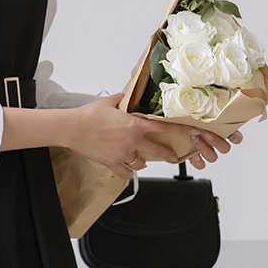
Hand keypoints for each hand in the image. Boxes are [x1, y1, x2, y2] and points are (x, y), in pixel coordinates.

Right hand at [68, 94, 242, 177]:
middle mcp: (132, 141)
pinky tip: (126, 167)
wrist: (72, 128)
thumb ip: (123, 99)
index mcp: (134, 125)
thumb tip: (129, 94)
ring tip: (138, 158)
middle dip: (169, 155)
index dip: (181, 130)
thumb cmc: (89, 115)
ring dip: (142, 161)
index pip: (164, 127)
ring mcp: (123, 154)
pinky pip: (126, 173)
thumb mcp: (109, 102)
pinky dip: (128, 172)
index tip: (194, 133)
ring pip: (142, 163)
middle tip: (173, 157)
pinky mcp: (112, 163)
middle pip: (159, 151)